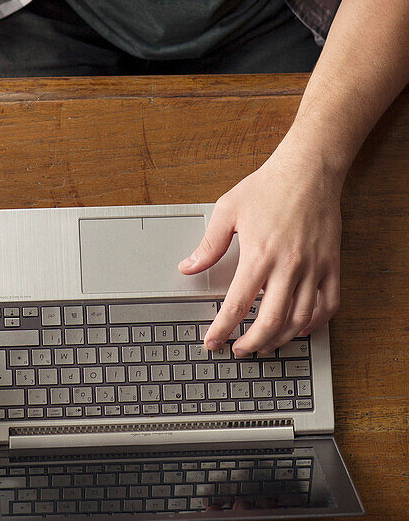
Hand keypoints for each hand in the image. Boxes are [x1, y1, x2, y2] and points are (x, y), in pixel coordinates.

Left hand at [177, 145, 342, 354]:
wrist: (308, 170)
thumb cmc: (268, 187)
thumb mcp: (228, 211)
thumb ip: (209, 245)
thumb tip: (188, 267)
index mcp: (259, 255)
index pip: (236, 305)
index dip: (222, 329)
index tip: (213, 342)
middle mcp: (288, 266)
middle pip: (270, 321)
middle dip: (252, 343)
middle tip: (240, 350)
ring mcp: (313, 267)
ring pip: (300, 319)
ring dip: (281, 339)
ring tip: (265, 344)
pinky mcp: (331, 265)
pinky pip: (328, 304)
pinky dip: (316, 323)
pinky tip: (301, 329)